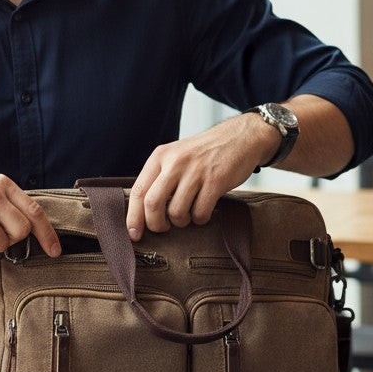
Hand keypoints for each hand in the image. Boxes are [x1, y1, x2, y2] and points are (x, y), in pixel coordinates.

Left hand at [125, 117, 266, 240]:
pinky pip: (200, 213)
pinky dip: (200, 219)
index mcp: (160, 156)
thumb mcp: (175, 156)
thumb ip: (158, 177)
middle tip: (163, 228)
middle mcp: (175, 162)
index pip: (138, 191)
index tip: (134, 234)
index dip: (133, 217)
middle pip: (152, 204)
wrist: (239, 137)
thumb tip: (141, 211)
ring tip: (187, 216)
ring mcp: (195, 171)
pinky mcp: (215, 181)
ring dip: (181, 222)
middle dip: (155, 224)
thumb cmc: (204, 153)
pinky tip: (202, 212)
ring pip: (176, 212)